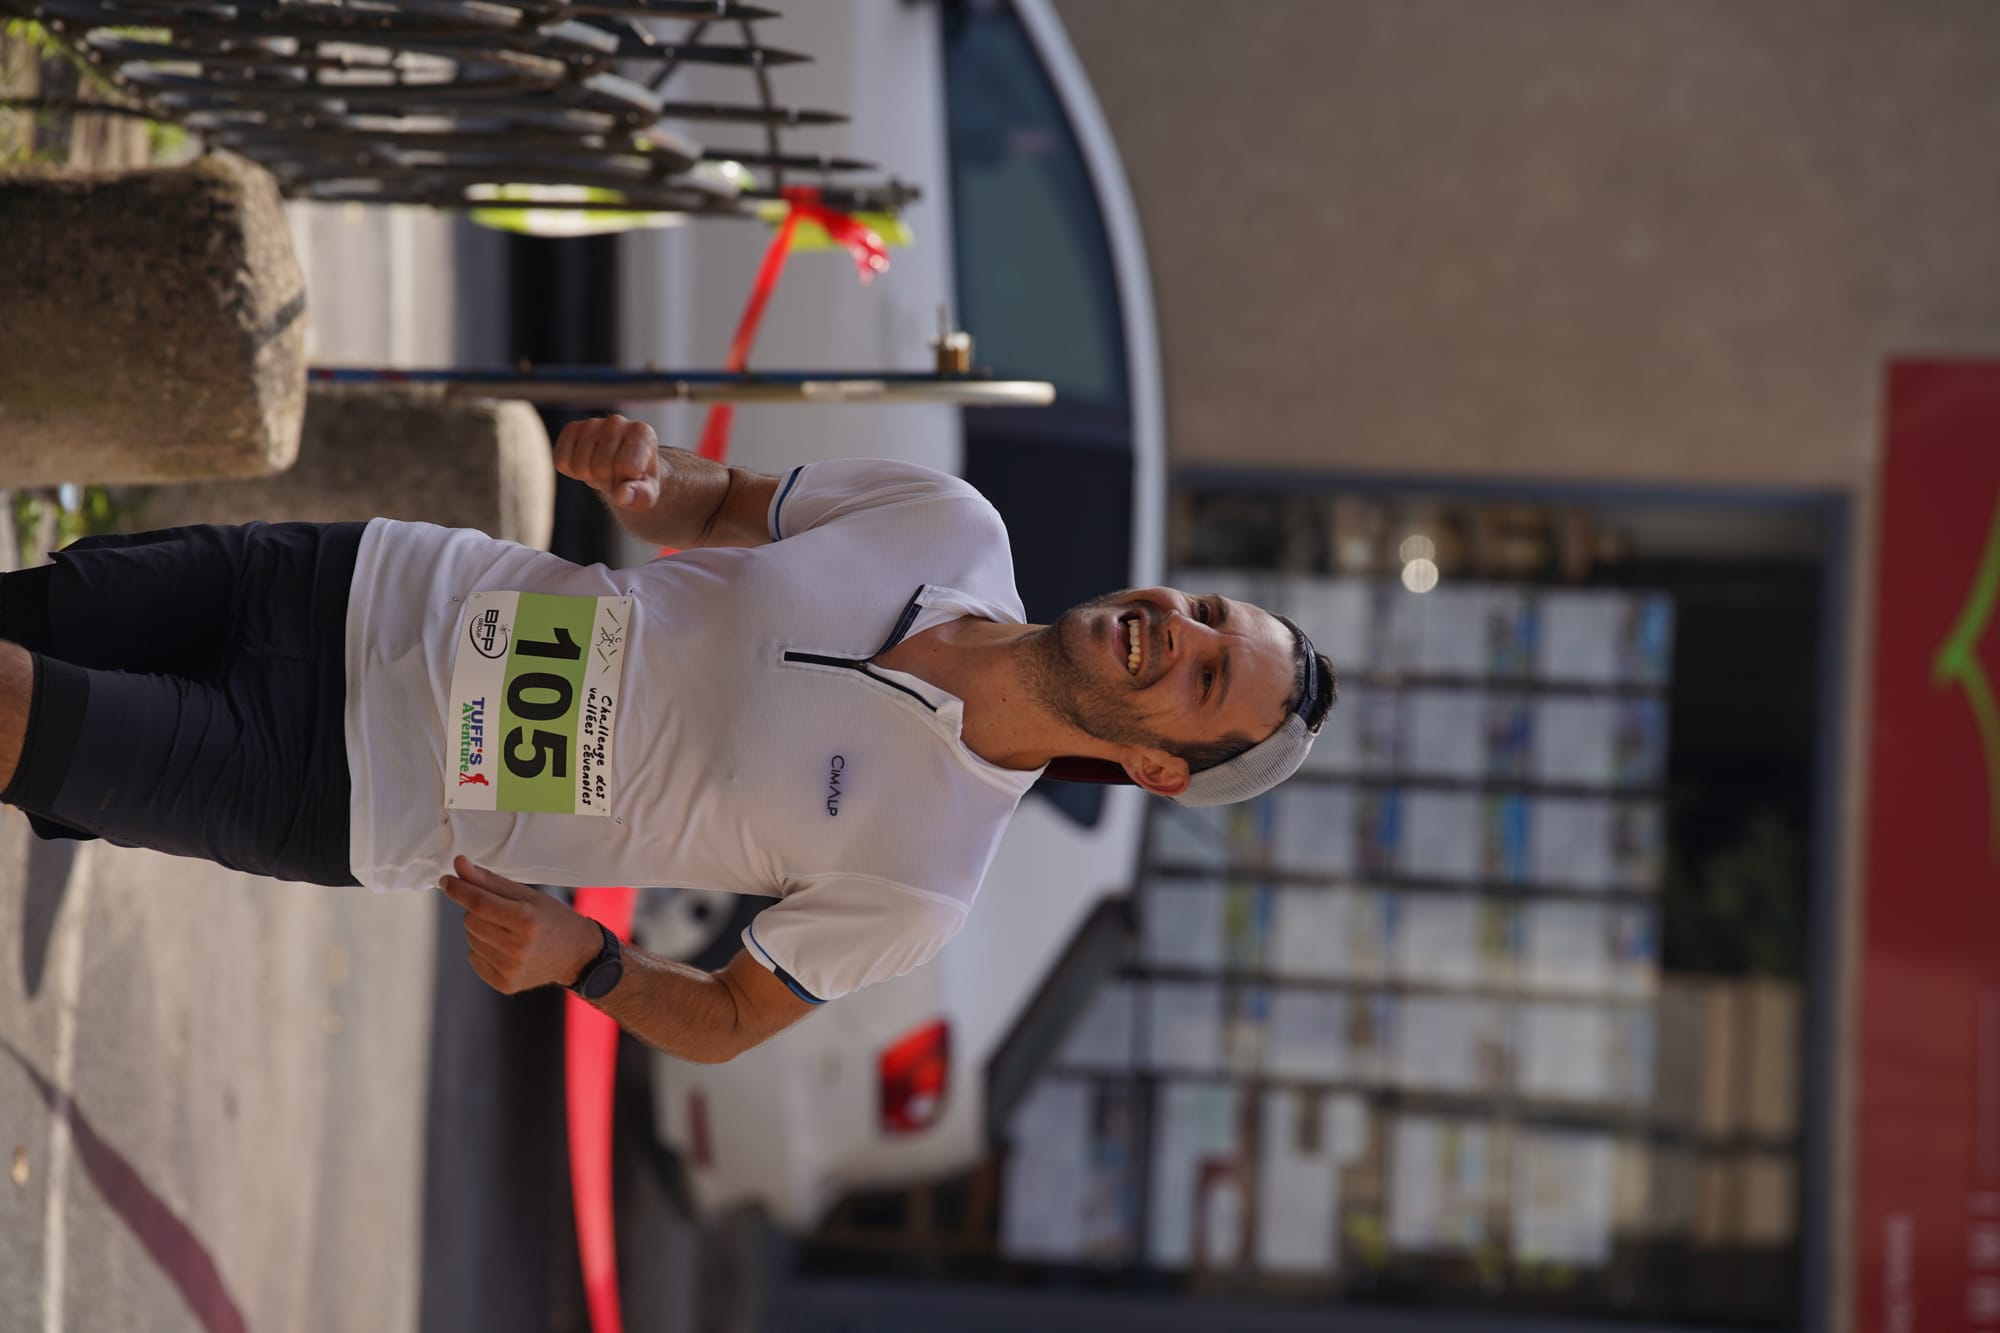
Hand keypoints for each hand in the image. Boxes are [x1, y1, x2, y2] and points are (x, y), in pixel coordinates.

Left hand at [439, 855, 603, 994]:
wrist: (576, 954)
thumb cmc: (551, 918)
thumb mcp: (526, 894)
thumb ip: (489, 881)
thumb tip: (458, 865)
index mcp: (527, 920)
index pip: (478, 902)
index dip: (458, 889)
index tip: (446, 880)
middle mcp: (518, 948)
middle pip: (471, 920)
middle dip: (477, 910)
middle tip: (501, 912)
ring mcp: (511, 969)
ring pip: (470, 939)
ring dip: (481, 930)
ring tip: (507, 931)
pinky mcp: (505, 984)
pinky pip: (474, 959)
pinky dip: (483, 950)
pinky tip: (505, 949)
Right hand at [552, 414, 661, 511]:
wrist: (623, 466)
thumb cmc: (638, 478)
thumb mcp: (646, 493)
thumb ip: (640, 496)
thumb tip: (621, 495)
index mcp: (642, 433)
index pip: (624, 466)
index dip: (623, 483)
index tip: (630, 479)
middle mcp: (617, 422)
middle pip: (600, 467)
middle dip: (606, 481)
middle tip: (614, 476)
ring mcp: (592, 423)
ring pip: (579, 466)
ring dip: (589, 476)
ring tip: (603, 469)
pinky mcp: (571, 429)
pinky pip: (561, 460)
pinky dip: (571, 470)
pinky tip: (587, 463)